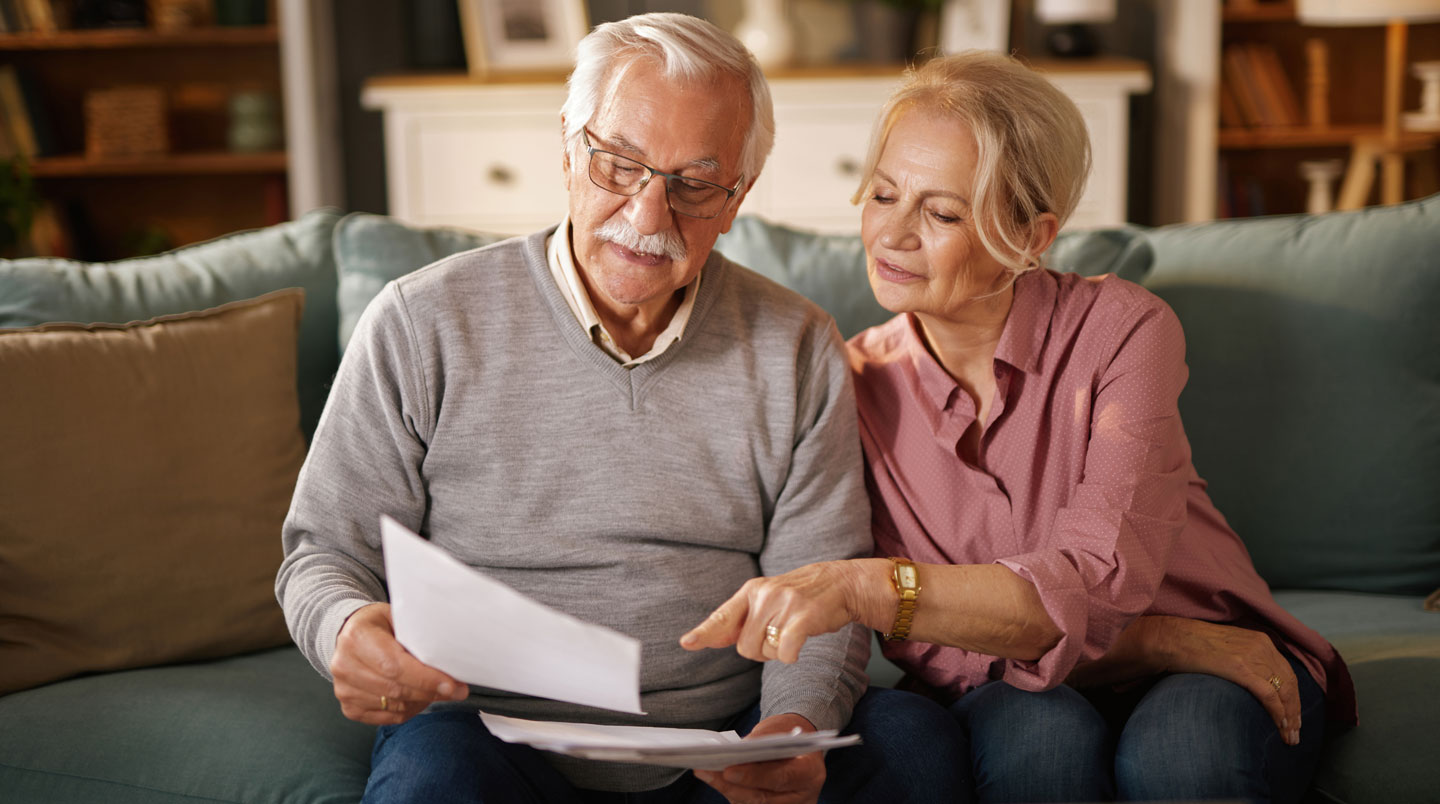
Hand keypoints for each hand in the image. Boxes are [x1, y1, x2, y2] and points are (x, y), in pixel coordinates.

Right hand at [329, 602, 468, 724]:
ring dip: (422, 701)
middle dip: (430, 692)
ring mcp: (344, 689)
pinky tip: (419, 698)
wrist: (350, 635)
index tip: (451, 684)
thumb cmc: (380, 625)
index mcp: (357, 637)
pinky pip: (387, 717)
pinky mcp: (350, 707)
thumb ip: (418, 636)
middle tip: (456, 689)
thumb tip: (450, 659)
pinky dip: (409, 710)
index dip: (425, 679)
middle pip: (395, 689)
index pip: (394, 666)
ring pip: (394, 706)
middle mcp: (344, 665)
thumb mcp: (398, 618)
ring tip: (438, 690)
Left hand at [680, 560, 886, 662]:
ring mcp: (783, 604)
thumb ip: (741, 619)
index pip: (722, 616)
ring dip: (778, 652)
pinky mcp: (802, 617)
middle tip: (780, 633)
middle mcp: (763, 595)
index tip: (687, 643)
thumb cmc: (801, 596)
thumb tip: (711, 637)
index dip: (704, 632)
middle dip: (761, 650)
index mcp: (751, 591)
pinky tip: (800, 643)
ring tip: (793, 631)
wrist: (840, 583)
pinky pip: (785, 653)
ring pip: (764, 652)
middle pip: (745, 647)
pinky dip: (791, 656)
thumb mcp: (768, 599)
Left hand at [693, 714, 824, 803]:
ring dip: (726, 790)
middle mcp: (803, 796)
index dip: (754, 776)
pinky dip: (731, 793)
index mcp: (811, 773)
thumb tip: (734, 751)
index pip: (781, 778)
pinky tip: (715, 779)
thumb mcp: (779, 730)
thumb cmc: (788, 735)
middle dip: (732, 786)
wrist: (800, 748)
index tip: (729, 770)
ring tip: (705, 773)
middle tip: (707, 772)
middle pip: (763, 798)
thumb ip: (761, 742)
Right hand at [1153, 616, 1302, 745]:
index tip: (1294, 717)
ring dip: (1289, 719)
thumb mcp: (1227, 648)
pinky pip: (1269, 695)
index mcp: (1260, 640)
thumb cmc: (1191, 645)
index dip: (1293, 698)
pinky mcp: (1242, 669)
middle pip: (1290, 684)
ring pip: (1284, 692)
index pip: (1287, 673)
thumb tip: (1251, 684)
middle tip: (1295, 733)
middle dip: (1295, 712)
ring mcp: (1253, 657)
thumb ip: (1243, 660)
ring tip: (1289, 737)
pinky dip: (1278, 714)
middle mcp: (1262, 647)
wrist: (1171, 639)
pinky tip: (1280, 727)